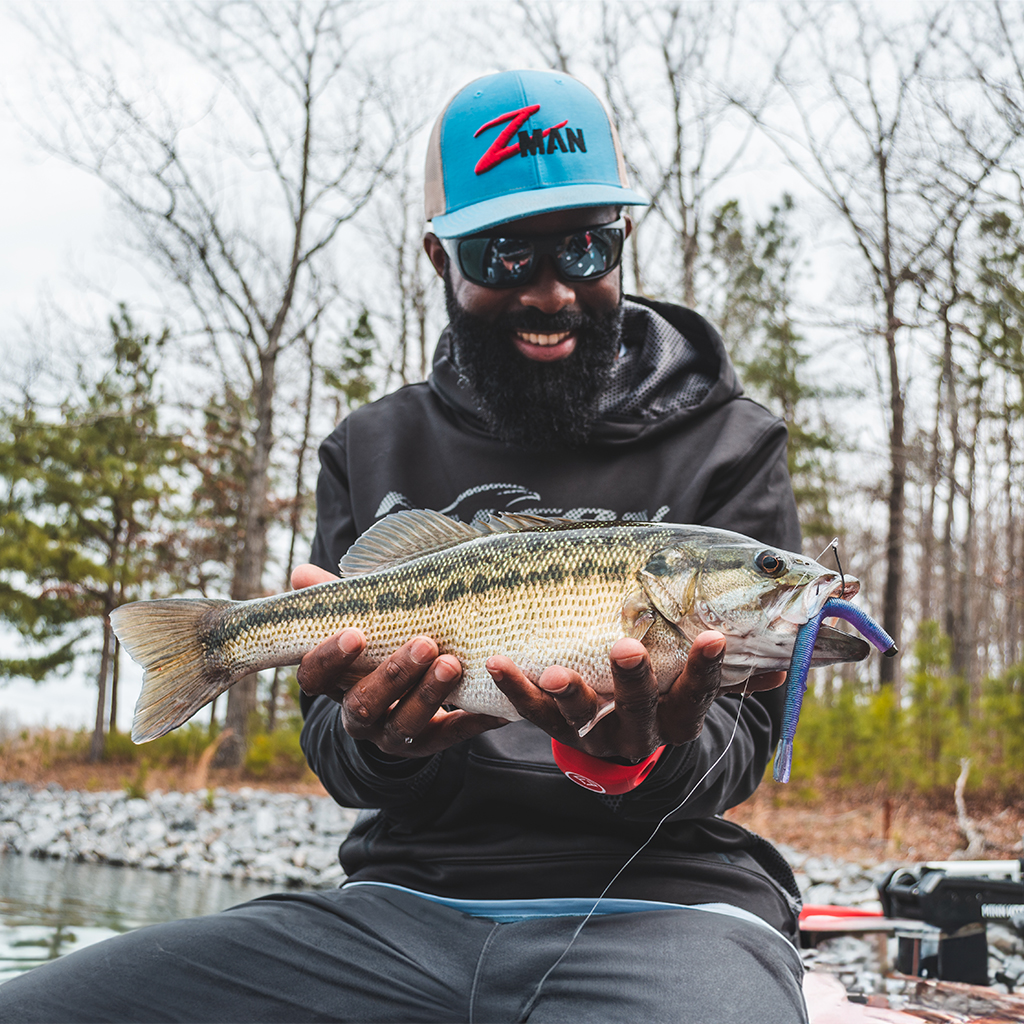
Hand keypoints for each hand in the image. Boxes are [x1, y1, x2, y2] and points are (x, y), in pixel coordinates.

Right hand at [291, 563, 507, 757]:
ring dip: (429, 694)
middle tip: (426, 643)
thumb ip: (338, 602)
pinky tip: (495, 703)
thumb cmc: (380, 650)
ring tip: (453, 664)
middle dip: (394, 674)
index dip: (330, 659)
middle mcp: (358, 716)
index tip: (356, 635)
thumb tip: (300, 573)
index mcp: (335, 683)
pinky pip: (452, 736)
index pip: (314, 678)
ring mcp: (393, 735)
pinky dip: (474, 720)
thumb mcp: (361, 626)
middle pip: (364, 704)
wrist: (403, 705)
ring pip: (405, 724)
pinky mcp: (430, 743)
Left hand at [486, 631, 785, 761]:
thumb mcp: (699, 684)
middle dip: (635, 679)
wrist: (624, 739)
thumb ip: (737, 672)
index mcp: (679, 716)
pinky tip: (496, 663)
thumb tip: (787, 663)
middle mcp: (640, 730)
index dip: (707, 670)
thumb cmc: (669, 692)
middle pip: (640, 709)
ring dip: (571, 694)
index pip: (699, 694)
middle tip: (627, 648)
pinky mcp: (559, 731)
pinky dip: (514, 690)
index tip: (714, 638)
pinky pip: (533, 716)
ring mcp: (596, 734)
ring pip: (584, 720)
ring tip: (556, 671)